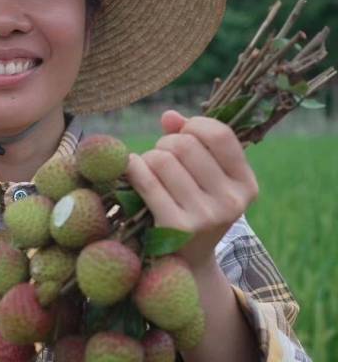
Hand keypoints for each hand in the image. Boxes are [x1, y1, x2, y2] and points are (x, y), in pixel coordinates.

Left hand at [125, 110, 258, 269]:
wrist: (183, 262)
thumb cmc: (192, 204)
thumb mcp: (203, 174)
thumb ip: (190, 138)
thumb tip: (170, 116)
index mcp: (245, 184)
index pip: (220, 134)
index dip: (194, 125)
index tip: (184, 133)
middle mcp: (231, 201)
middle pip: (185, 144)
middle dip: (166, 144)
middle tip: (163, 158)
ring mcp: (205, 217)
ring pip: (162, 159)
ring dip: (149, 159)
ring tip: (152, 171)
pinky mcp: (176, 227)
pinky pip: (146, 180)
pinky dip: (134, 168)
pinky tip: (132, 169)